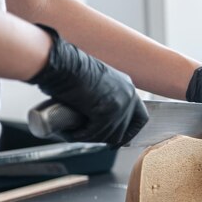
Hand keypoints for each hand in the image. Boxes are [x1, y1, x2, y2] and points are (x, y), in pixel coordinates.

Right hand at [26, 24, 147, 146]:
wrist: (61, 62)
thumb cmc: (70, 68)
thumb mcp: (95, 83)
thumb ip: (102, 98)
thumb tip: (94, 120)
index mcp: (127, 87)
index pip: (141, 117)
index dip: (130, 132)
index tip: (119, 140)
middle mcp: (128, 96)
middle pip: (123, 130)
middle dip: (106, 137)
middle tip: (88, 137)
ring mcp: (119, 105)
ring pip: (109, 135)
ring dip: (91, 138)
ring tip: (73, 133)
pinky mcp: (106, 112)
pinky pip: (95, 133)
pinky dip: (81, 136)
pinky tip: (70, 133)